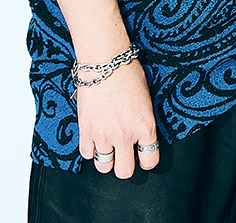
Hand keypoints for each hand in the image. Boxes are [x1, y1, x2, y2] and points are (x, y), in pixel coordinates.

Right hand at [76, 58, 159, 178]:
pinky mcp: (86, 131)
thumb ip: (144, 121)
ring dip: (106, 158)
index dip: (147, 160)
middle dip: (125, 166)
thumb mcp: (146, 99)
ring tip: (108, 146)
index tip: (143, 157)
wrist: (105, 63)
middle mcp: (126, 135)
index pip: (150, 160)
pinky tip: (95, 138)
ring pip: (103, 167)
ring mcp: (104, 135)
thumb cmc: (128, 74)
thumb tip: (141, 134)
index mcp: (146, 126)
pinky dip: (91, 149)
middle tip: (124, 156)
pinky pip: (87, 154)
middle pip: (124, 172)